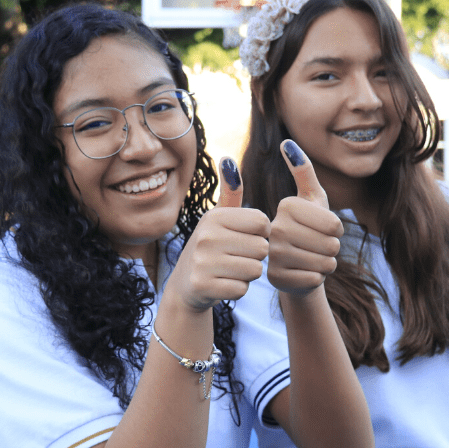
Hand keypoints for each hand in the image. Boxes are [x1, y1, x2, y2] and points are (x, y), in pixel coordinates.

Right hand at [166, 157, 269, 311]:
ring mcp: (203, 262)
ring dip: (248, 273)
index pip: (263, 222)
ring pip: (255, 269)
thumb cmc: (211, 247)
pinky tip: (223, 284)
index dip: (260, 233)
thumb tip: (228, 158)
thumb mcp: (218, 218)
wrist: (185, 285)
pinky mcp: (203, 286)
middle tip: (235, 257)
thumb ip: (230, 192)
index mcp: (214, 216)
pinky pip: (243, 289)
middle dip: (255, 256)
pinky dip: (237, 289)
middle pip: (262, 248)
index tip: (244, 237)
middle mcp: (207, 236)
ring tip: (230, 269)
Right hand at [267, 140, 344, 295]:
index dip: (336, 230)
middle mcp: (273, 230)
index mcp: (283, 208)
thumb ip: (303, 170)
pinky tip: (301, 274)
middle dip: (331, 249)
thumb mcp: (308, 198)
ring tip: (310, 258)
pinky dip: (314, 279)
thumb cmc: (304, 227)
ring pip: (324, 265)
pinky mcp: (273, 279)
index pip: (334, 225)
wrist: (286, 264)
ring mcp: (268, 257)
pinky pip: (314, 281)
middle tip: (316, 246)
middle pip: (331, 245)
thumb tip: (287, 142)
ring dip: (324, 264)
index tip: (321, 228)